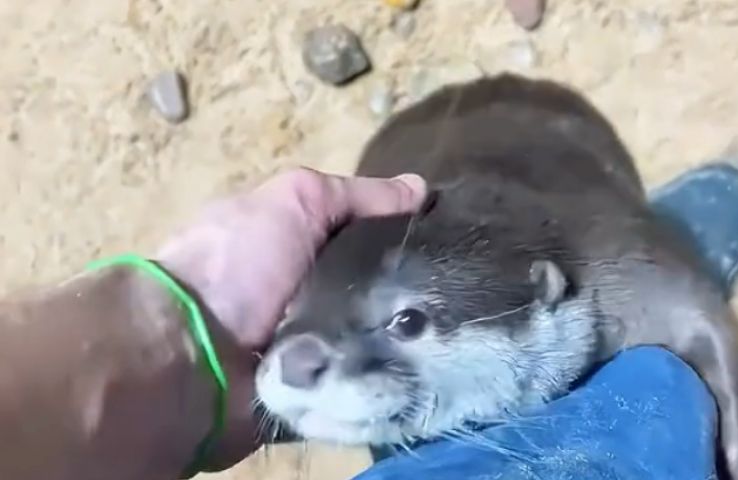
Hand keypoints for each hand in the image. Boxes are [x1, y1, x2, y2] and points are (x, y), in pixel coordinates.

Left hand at [156, 167, 426, 470]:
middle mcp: (310, 295)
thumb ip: (353, 195)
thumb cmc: (238, 264)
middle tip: (457, 292)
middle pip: (379, 291)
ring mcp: (313, 346)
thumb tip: (420, 189)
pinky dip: (387, 375)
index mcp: (300, 248)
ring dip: (403, 336)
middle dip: (412, 292)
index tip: (449, 240)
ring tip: (448, 333)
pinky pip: (365, 382)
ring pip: (378, 338)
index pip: (369, 240)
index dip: (404, 237)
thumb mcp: (295, 201)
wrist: (189, 357)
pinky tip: (423, 369)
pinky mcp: (318, 393)